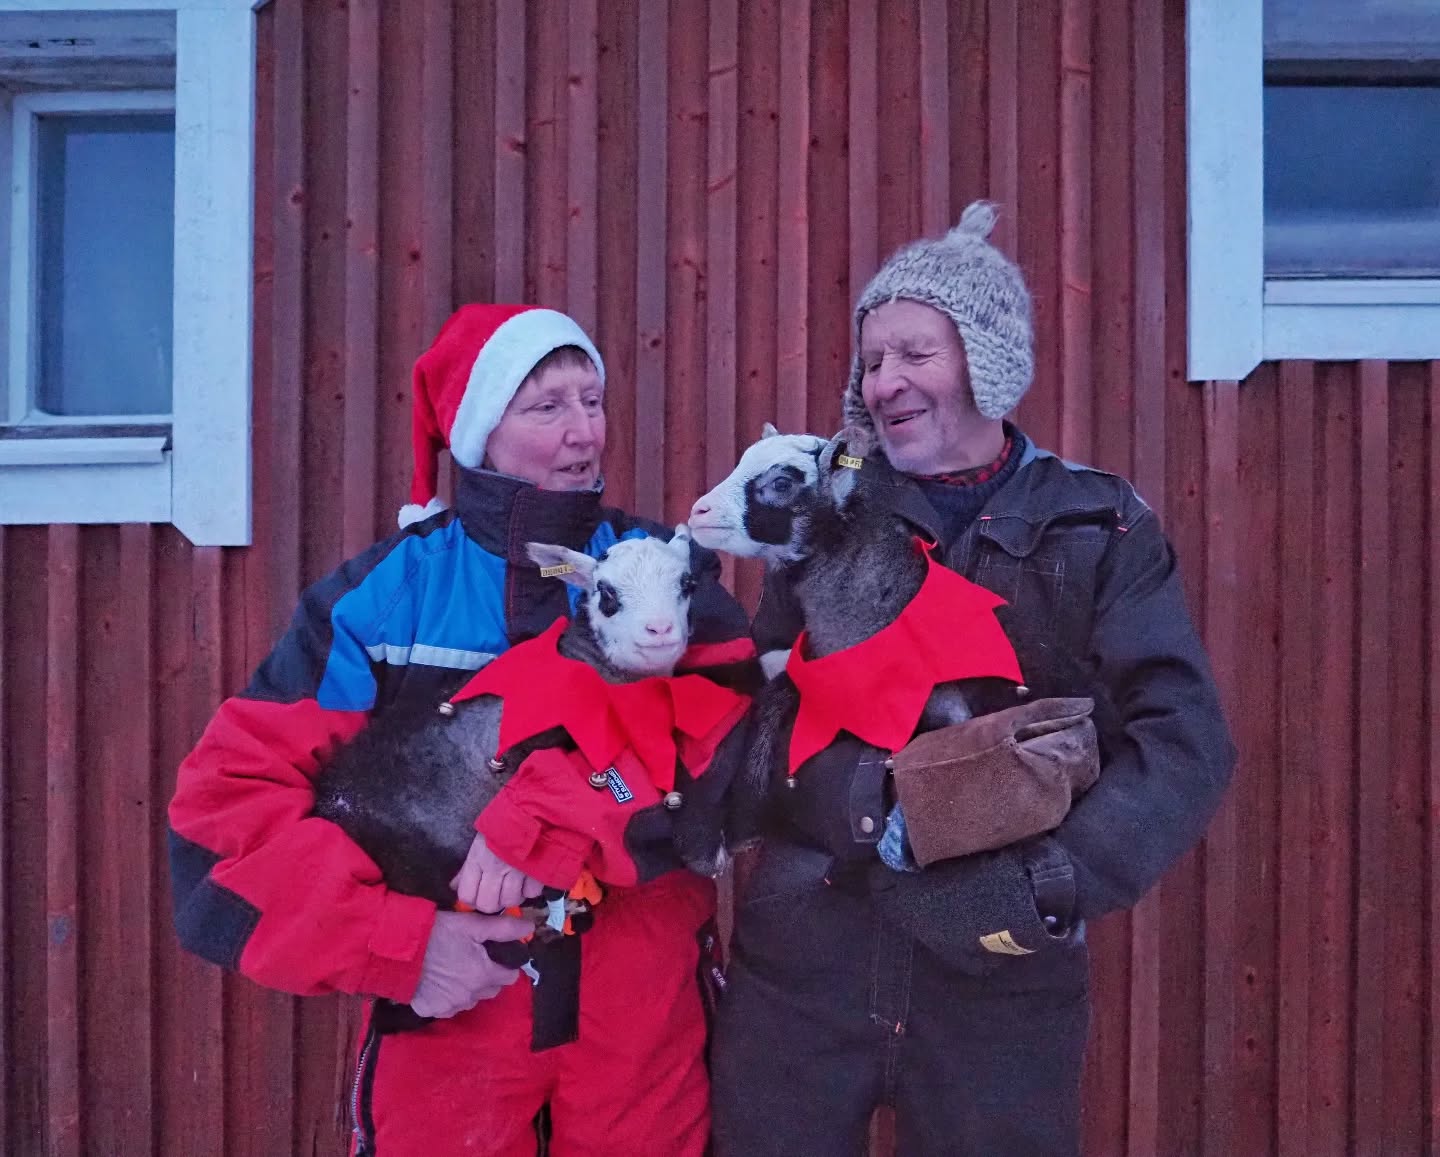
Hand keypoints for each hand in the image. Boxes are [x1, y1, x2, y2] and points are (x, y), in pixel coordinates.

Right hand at [409, 910, 533, 1018]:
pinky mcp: (432, 1010)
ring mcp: (450, 1006)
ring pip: (470, 999)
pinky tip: (437, 980)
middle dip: (487, 976)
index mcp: (484, 975)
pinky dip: (447, 996)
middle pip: (491, 989)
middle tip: (472, 958)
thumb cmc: (437, 932)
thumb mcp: (472, 924)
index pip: (510, 976)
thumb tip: (530, 927)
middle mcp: (470, 996)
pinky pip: (449, 1006)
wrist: (398, 949)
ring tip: (453, 967)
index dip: (504, 964)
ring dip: (468, 987)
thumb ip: (504, 928)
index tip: (493, 953)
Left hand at [450, 832, 545, 912]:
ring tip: (515, 886)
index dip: (472, 899)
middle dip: (493, 903)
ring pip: (511, 901)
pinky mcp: (536, 870)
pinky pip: (531, 893)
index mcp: (477, 859)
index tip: (479, 894)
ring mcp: (516, 870)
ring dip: (513, 896)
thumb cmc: (501, 825)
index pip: (467, 896)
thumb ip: (466, 867)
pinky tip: (528, 880)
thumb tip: (454, 886)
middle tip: (498, 894)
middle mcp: (494, 868)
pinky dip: (530, 890)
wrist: (531, 809)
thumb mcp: (479, 843)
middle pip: (489, 905)